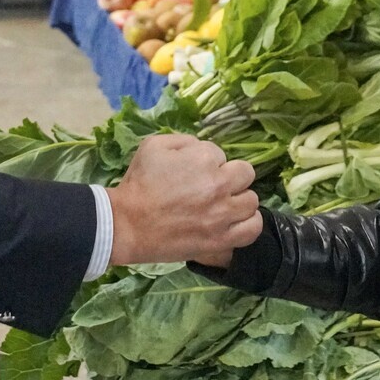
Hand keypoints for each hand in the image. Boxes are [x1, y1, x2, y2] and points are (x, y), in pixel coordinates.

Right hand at [108, 134, 260, 266]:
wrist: (127, 225)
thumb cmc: (138, 184)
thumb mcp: (153, 146)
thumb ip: (184, 140)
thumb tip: (202, 147)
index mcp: (203, 159)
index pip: (220, 154)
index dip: (207, 162)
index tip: (193, 174)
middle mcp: (218, 185)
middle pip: (245, 174)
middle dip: (229, 177)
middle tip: (212, 187)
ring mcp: (223, 214)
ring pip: (252, 200)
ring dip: (239, 200)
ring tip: (223, 205)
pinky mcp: (221, 239)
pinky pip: (253, 228)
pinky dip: (248, 223)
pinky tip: (236, 221)